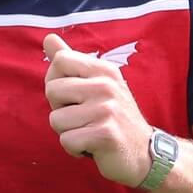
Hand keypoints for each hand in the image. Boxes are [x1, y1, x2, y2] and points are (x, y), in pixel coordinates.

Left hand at [42, 32, 151, 186]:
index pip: (60, 61)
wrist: (143, 154)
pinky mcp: (105, 135)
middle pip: (52, 90)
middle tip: (83, 118)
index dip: (56, 82)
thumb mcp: (97, 84)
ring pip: (56, 120)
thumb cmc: (113, 118)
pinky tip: (92, 147)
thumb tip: (48, 38)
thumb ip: (71, 61)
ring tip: (89, 132)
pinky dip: (75, 149)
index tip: (73, 97)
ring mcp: (107, 109)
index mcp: (104, 70)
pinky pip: (67, 141)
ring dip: (67, 132)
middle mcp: (107, 85)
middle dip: (60, 109)